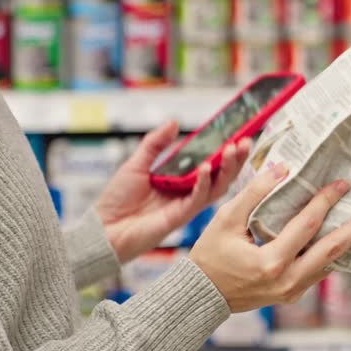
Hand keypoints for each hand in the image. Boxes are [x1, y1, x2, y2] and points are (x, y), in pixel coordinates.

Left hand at [97, 120, 250, 262]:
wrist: (104, 228)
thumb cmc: (117, 199)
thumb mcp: (137, 164)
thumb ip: (155, 144)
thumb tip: (174, 122)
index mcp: (180, 180)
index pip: (209, 163)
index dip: (224, 150)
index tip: (237, 134)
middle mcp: (187, 193)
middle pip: (220, 175)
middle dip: (235, 159)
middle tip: (245, 140)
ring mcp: (186, 205)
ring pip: (217, 187)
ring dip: (227, 169)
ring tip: (234, 149)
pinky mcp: (181, 216)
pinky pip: (198, 198)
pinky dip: (204, 182)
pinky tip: (206, 167)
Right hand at [189, 163, 350, 312]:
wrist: (202, 295)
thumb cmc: (210, 255)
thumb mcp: (226, 220)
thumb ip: (254, 193)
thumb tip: (282, 168)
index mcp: (271, 262)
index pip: (308, 224)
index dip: (326, 200)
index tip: (343, 182)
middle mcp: (288, 280)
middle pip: (335, 248)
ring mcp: (293, 290)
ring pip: (333, 262)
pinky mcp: (294, 293)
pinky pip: (322, 270)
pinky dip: (338, 251)